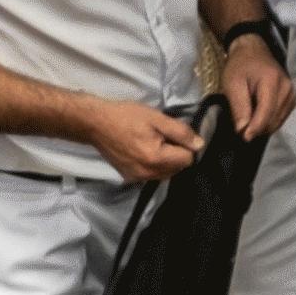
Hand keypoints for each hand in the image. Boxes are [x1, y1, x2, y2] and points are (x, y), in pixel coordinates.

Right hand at [83, 96, 203, 182]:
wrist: (96, 124)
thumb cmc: (126, 117)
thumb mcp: (157, 118)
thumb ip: (181, 132)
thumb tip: (199, 145)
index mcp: (156, 158)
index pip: (187, 159)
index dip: (187, 145)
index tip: (177, 134)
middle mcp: (147, 173)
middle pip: (177, 169)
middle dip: (177, 154)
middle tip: (164, 136)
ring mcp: (137, 178)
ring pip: (165, 174)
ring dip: (166, 161)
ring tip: (154, 143)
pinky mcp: (130, 178)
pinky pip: (152, 175)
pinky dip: (154, 165)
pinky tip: (145, 151)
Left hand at [222, 39, 294, 141]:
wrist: (252, 51)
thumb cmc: (240, 66)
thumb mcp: (232, 85)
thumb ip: (239, 108)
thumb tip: (243, 132)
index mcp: (272, 82)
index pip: (266, 114)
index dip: (254, 129)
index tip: (243, 138)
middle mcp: (287, 89)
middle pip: (273, 120)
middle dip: (257, 128)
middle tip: (241, 128)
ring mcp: (292, 94)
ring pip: (278, 122)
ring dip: (263, 126)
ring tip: (249, 119)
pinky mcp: (292, 98)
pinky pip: (281, 118)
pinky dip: (269, 121)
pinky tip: (258, 116)